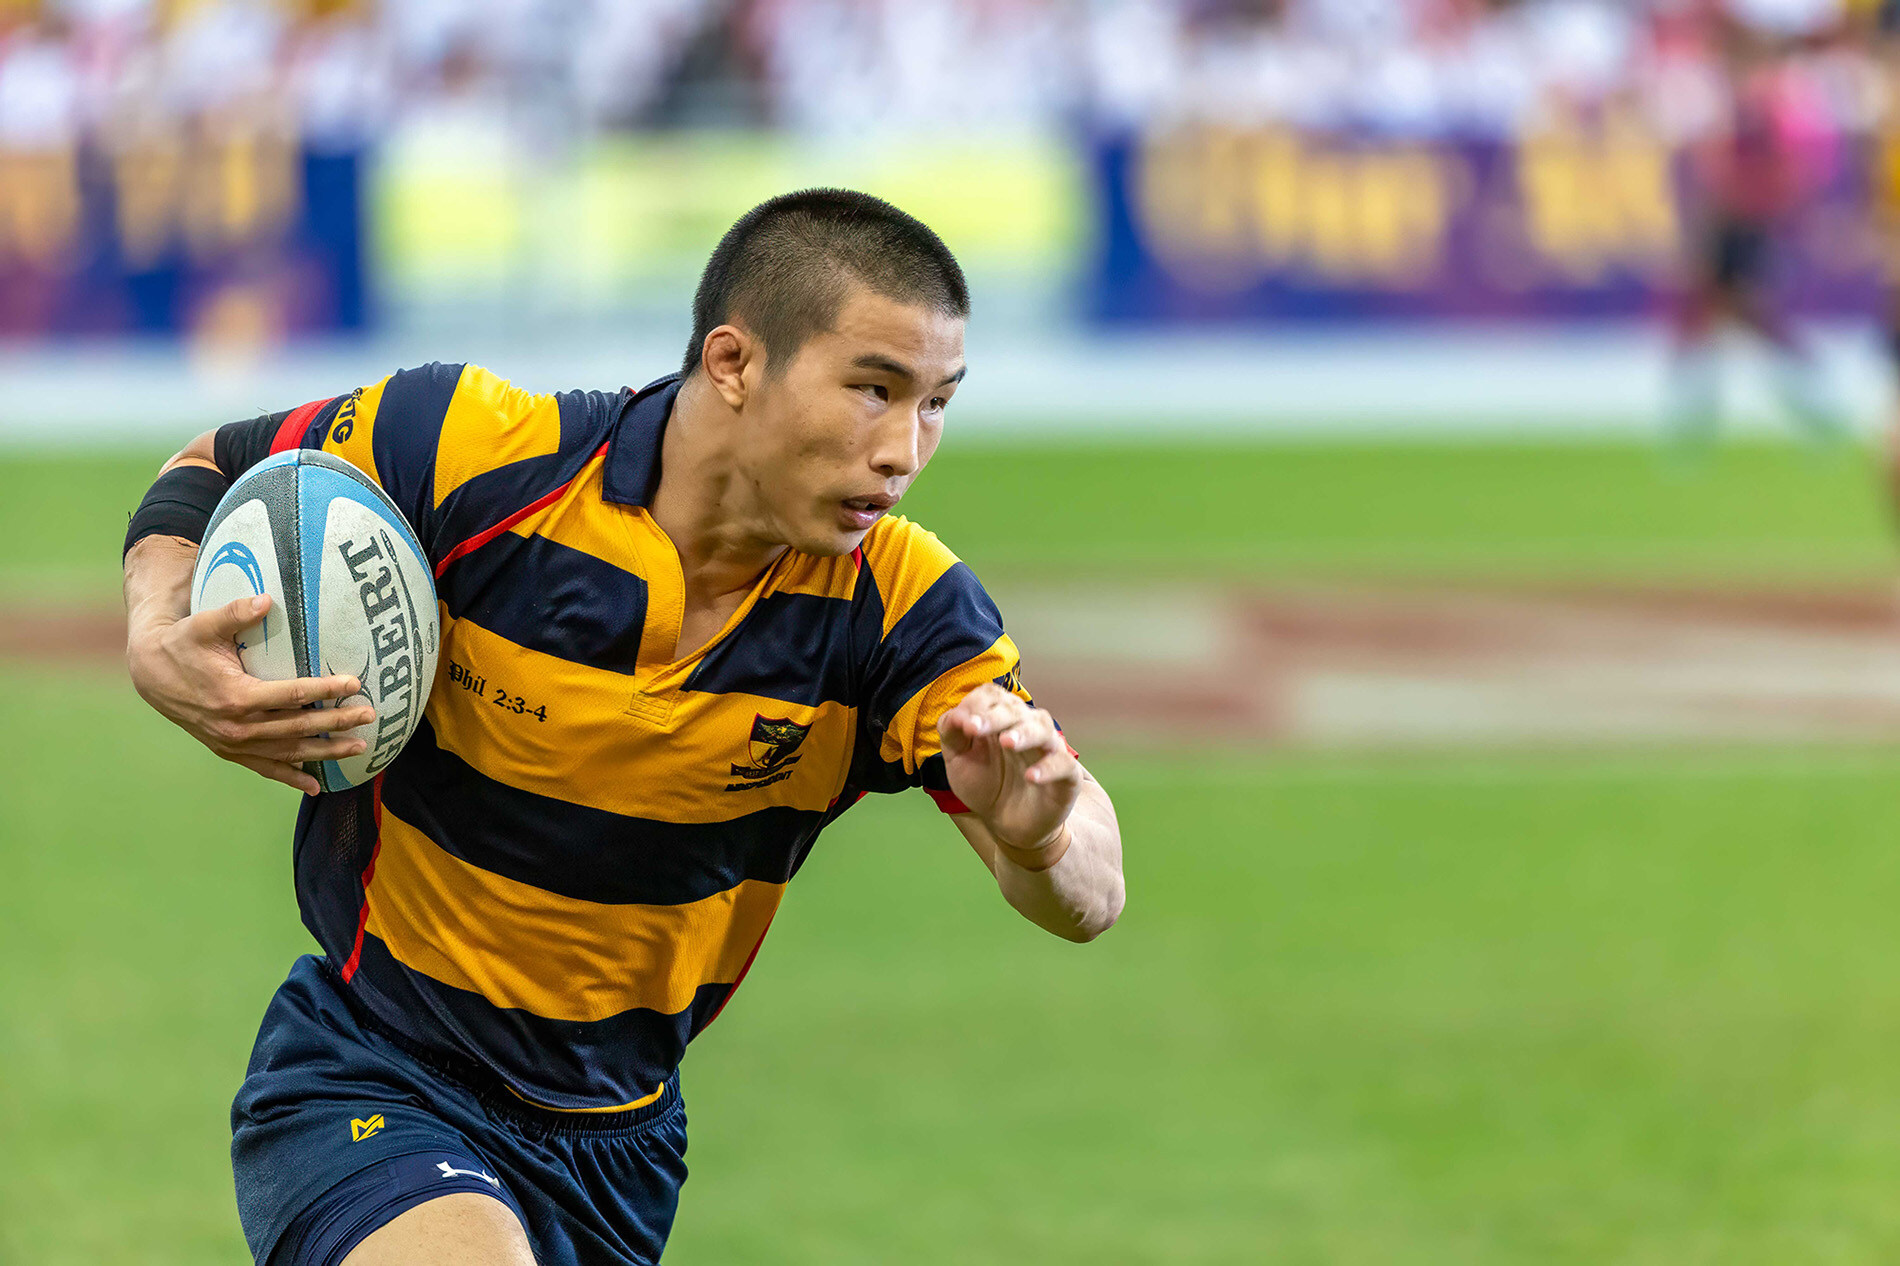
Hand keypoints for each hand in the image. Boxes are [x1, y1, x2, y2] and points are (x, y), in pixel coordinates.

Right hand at [127, 593, 373, 794]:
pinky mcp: (228, 751)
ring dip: (324, 752)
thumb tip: (267, 600)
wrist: (150, 673)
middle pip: (296, 726)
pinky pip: (265, 768)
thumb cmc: (182, 644)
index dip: (324, 689)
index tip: (354, 684)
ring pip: (287, 752)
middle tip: (370, 715)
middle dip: (336, 722)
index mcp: (234, 696)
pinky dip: (290, 777)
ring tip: (358, 748)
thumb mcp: (204, 625)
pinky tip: (316, 785)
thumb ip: (235, 613)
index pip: (291, 694)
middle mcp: (235, 726)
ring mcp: (232, 743)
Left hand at [936, 683, 1080, 855]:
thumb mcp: (958, 761)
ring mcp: (1048, 749)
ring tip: (1007, 742)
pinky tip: (1030, 776)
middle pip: (1016, 709)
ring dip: (1024, 733)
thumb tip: (955, 713)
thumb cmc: (984, 784)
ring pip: (1043, 729)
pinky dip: (1049, 768)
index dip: (976, 704)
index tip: (962, 724)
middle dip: (994, 717)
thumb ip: (952, 734)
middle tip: (973, 728)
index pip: (992, 696)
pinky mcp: (1067, 774)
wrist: (1005, 823)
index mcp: (1000, 718)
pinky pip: (1063, 764)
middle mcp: (1026, 727)